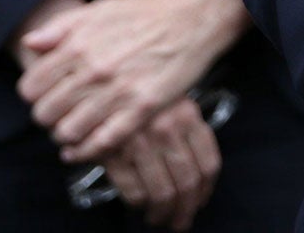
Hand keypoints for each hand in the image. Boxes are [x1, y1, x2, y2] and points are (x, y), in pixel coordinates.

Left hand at [18, 0, 247, 162]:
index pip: (31, 87)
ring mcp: (118, 91)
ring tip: (71, 128)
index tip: (43, 95)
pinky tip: (81, 149)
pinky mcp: (142, 109)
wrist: (192, 17)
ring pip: (69, 132)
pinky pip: (102, 142)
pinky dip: (85, 151)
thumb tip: (30, 44)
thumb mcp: (99, 9)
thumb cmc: (144, 12)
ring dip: (64, 134)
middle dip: (46, 117)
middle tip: (57, 113)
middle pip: (45, 114)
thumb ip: (60, 26)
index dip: (32, 94)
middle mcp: (94, 69)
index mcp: (79, 44)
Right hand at [93, 95, 221, 230]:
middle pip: (187, 183)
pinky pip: (134, 193)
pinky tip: (138, 205)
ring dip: (162, 214)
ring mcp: (140, 141)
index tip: (199, 202)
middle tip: (179, 221)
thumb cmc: (137, 94)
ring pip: (162, 193)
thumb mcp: (170, 102)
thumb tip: (199, 180)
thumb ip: (186, 130)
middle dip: (184, 210)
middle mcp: (167, 128)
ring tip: (158, 218)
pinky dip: (138, 205)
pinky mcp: (114, 154)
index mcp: (187, 114)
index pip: (208, 164)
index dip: (204, 191)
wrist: (95, 84)